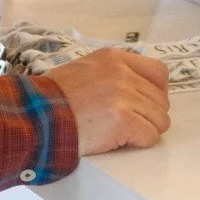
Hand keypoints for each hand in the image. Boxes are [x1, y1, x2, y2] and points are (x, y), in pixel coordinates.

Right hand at [44, 47, 171, 155]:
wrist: (38, 117)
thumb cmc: (55, 98)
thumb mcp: (85, 69)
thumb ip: (113, 72)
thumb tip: (139, 88)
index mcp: (114, 57)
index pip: (159, 72)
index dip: (156, 91)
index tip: (146, 103)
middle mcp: (122, 73)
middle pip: (161, 99)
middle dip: (149, 114)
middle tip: (129, 123)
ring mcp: (124, 95)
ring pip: (160, 119)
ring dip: (145, 129)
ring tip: (122, 132)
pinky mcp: (123, 119)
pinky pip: (150, 135)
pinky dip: (139, 142)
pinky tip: (120, 140)